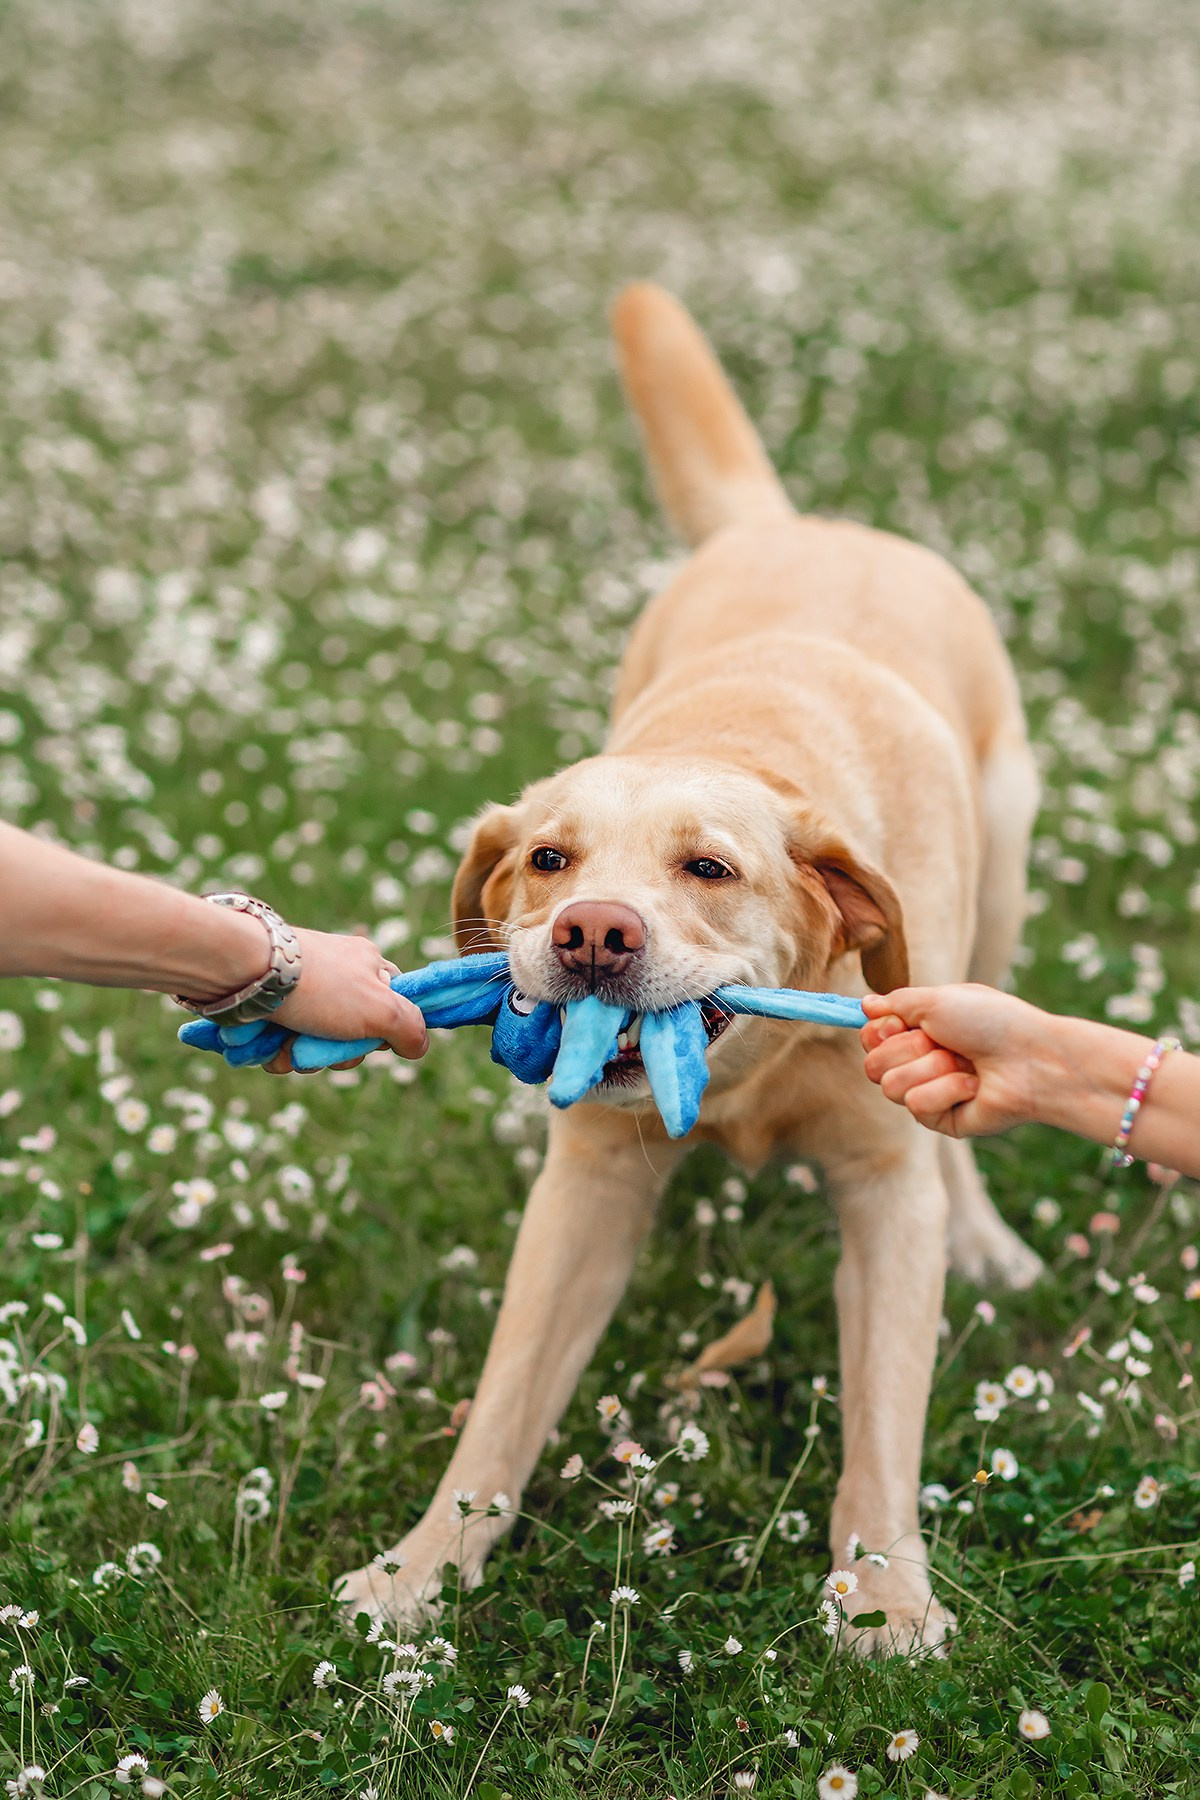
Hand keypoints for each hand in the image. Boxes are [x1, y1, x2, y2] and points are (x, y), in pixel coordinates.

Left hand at [263, 930, 428, 1075]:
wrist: (245, 972)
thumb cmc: (320, 987)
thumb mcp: (381, 1009)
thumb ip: (409, 1028)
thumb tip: (419, 1047)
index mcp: (368, 965)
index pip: (393, 1003)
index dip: (384, 1031)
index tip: (371, 1040)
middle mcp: (336, 975)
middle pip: (351, 1033)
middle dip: (336, 1053)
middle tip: (324, 1049)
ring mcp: (300, 991)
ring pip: (313, 1042)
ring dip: (301, 1056)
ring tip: (287, 1048)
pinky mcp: (268, 1004)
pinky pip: (280, 1041)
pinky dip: (275, 1051)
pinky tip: (267, 1046)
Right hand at [860, 984, 1057, 1137]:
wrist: (1031, 1058)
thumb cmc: (992, 1022)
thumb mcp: (937, 1000)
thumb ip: (896, 1003)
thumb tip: (865, 1004)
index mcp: (921, 1030)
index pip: (870, 1038)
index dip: (879, 1032)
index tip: (899, 1024)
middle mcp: (922, 1061)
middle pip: (873, 1065)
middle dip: (907, 1049)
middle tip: (942, 1042)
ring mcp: (931, 1092)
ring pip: (891, 1087)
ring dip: (930, 1069)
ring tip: (964, 1064)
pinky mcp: (943, 1119)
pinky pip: (917, 1106)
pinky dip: (946, 1090)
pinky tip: (973, 1086)